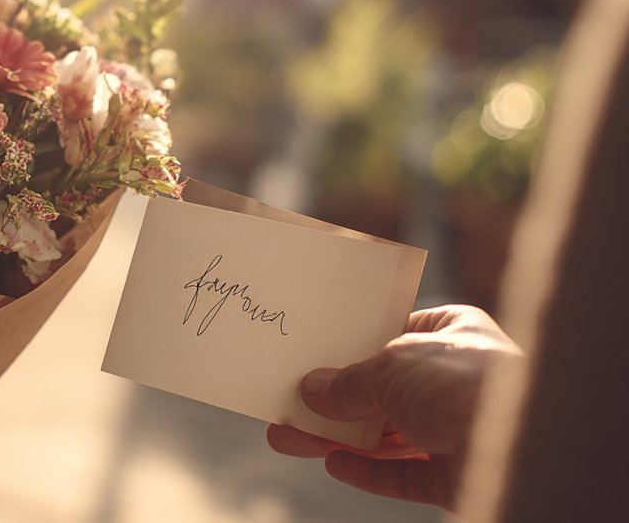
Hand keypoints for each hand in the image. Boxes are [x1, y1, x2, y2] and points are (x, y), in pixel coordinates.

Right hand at [266, 305, 522, 510]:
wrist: (521, 450)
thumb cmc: (464, 385)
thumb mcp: (391, 367)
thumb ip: (348, 381)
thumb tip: (313, 389)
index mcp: (454, 335)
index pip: (394, 335)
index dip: (351, 346)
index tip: (313, 355)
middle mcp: (458, 380)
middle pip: (382, 392)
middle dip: (331, 402)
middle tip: (287, 406)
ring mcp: (458, 430)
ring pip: (385, 435)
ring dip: (335, 437)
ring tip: (287, 438)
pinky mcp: (456, 475)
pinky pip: (403, 474)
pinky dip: (367, 470)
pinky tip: (332, 463)